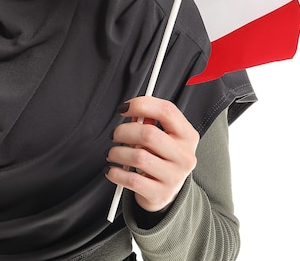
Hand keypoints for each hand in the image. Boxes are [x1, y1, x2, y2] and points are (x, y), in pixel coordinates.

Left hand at [105, 96, 198, 212]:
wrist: (166, 192)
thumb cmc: (161, 157)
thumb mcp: (163, 137)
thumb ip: (149, 121)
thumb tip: (131, 109)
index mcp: (187, 136)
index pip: (167, 111)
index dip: (141, 104)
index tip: (123, 108)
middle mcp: (185, 156)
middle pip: (149, 134)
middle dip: (123, 131)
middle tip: (114, 135)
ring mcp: (174, 177)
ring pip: (138, 157)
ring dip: (117, 153)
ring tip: (112, 153)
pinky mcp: (160, 194)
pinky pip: (132, 180)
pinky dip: (116, 173)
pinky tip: (112, 170)